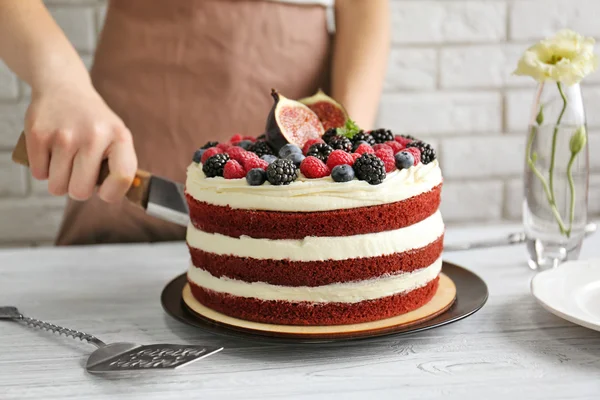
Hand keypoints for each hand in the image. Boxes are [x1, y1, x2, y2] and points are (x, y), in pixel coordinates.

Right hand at [24, 81, 137, 202]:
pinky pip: (39, 174)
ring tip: (66, 161)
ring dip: (60, 180)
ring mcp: (64, 135)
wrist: (63, 87)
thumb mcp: (116, 135)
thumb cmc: (94, 122)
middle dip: (78, 189)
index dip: (112, 193)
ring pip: (57, 187)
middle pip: (81, 191)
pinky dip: (43, 169)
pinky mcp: (38, 134)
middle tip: (79, 174)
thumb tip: (114, 197)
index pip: (123, 177)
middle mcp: (93, 135)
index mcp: (119, 137)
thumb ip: (121, 165)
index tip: (104, 190)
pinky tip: (51, 153)